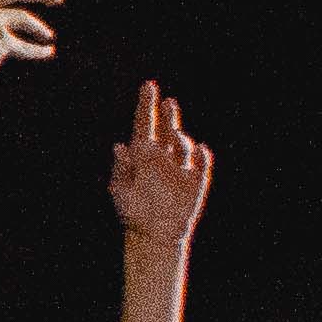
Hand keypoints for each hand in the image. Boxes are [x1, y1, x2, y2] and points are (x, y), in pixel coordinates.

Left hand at [110, 79, 213, 246]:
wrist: (154, 235)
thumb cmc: (133, 212)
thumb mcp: (122, 192)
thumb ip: (121, 169)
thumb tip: (120, 146)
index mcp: (142, 155)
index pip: (144, 124)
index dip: (146, 105)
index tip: (149, 86)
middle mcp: (162, 157)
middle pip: (167, 130)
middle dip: (168, 115)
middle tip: (168, 101)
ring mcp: (180, 168)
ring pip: (183, 144)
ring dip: (181, 137)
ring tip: (176, 136)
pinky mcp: (195, 180)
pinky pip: (202, 164)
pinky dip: (202, 155)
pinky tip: (199, 149)